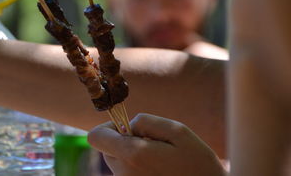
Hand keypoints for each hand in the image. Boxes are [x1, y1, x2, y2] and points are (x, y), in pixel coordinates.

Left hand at [88, 113, 225, 175]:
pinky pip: (127, 173)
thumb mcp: (178, 131)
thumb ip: (147, 121)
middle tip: (152, 143)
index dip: (108, 127)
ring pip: (118, 161)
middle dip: (124, 140)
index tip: (128, 127)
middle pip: (107, 148)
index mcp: (132, 155)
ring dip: (133, 154)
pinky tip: (160, 170)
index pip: (96, 136)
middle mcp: (124, 173)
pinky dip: (138, 167)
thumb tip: (128, 124)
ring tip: (160, 159)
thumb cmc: (197, 164)